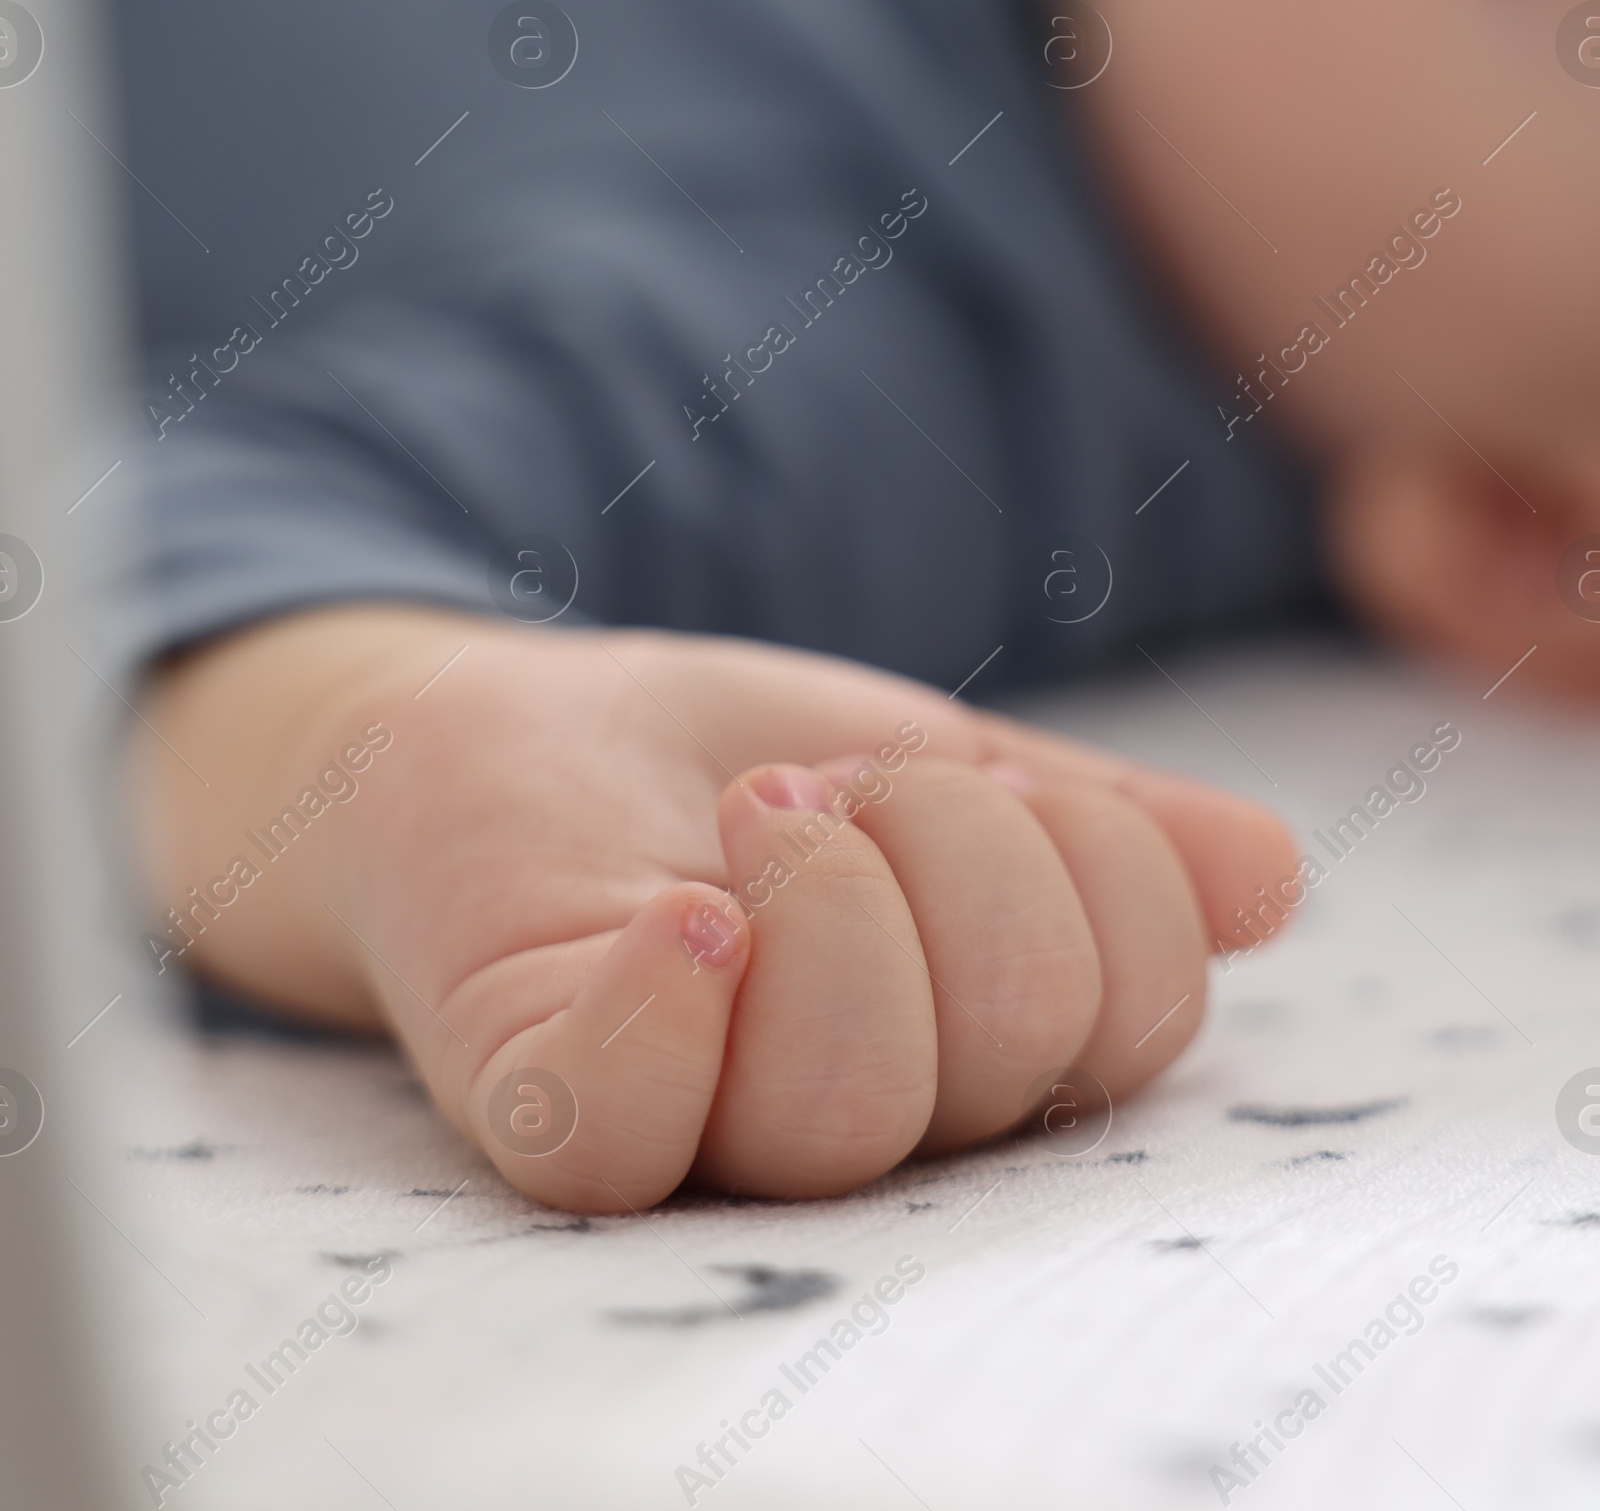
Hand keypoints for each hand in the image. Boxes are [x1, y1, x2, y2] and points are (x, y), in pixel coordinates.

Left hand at [137, 609, 1297, 1211]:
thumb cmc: (733, 767)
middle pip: (1016, 1035)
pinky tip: (680, 907)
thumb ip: (1098, 829)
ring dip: (822, 889)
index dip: (1088, 852)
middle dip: (950, 838)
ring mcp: (704, 1135)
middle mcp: (871, 1125)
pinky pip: (629, 1130)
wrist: (503, 732)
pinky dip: (672, 1004)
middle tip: (824, 784)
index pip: (1137, 1006)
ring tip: (754, 812)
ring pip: (853, 1102)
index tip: (963, 774)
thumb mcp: (940, 762)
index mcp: (985, 1049)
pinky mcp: (546, 1111)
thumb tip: (1271, 876)